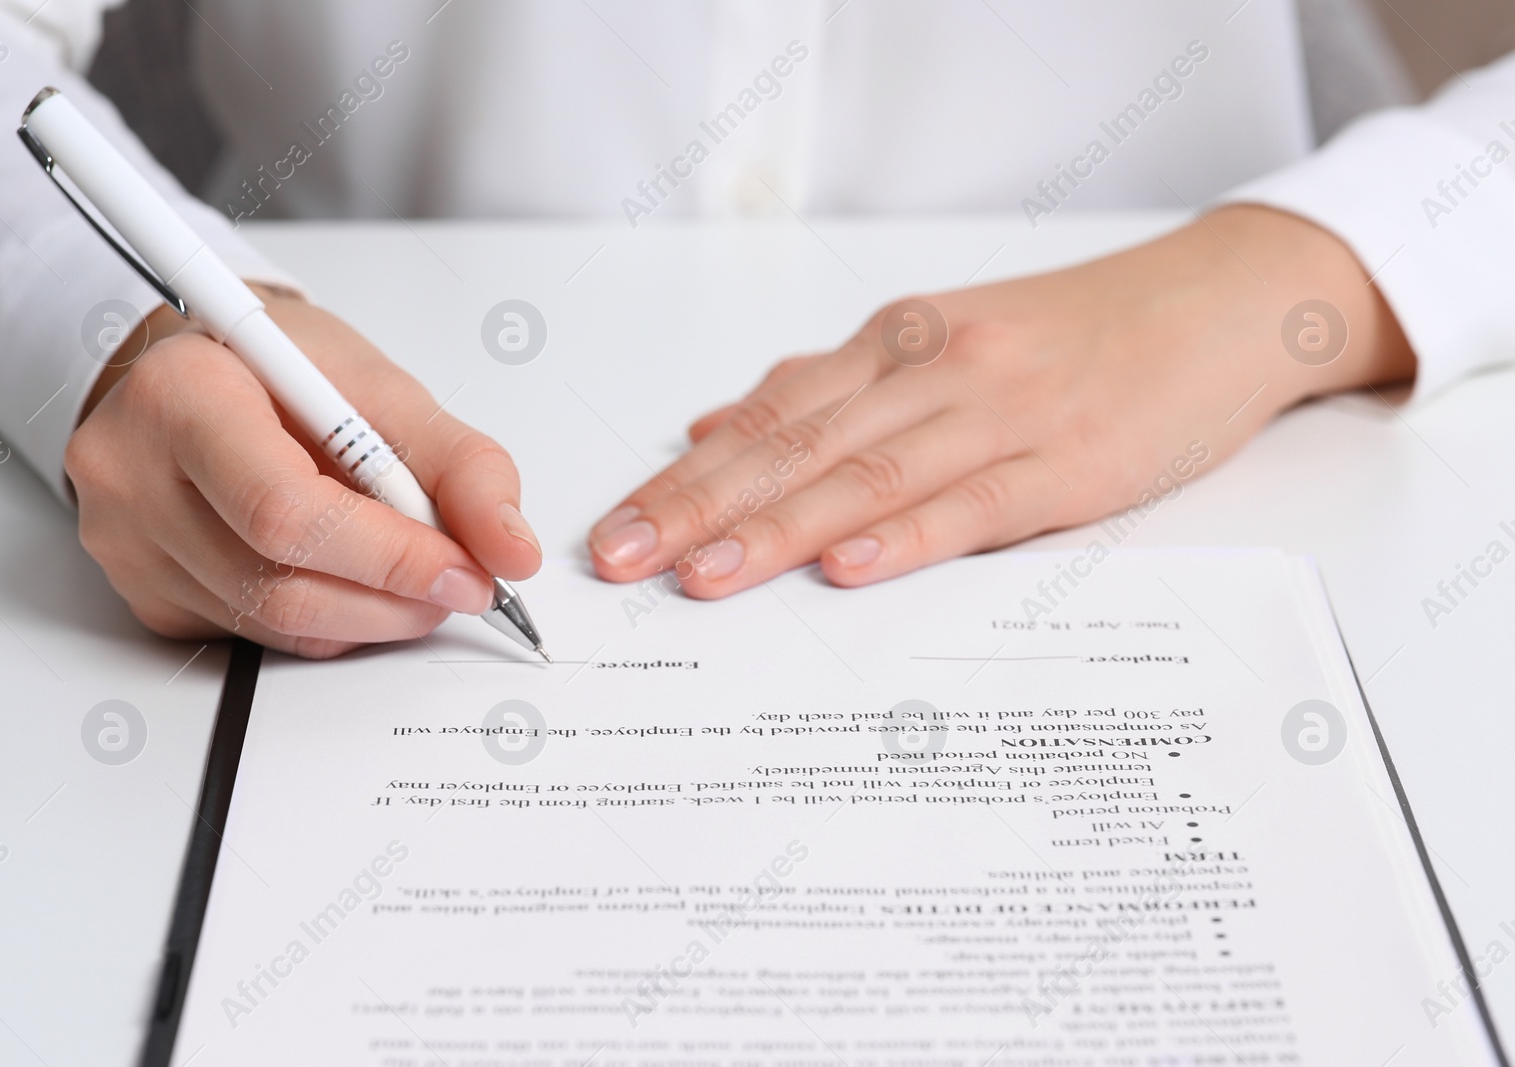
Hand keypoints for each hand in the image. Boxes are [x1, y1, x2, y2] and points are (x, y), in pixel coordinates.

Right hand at [67, 289, 540, 657]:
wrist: (200, 373)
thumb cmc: (280, 369)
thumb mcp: (379, 385)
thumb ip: (460, 464)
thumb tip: (510, 548)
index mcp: (183, 395)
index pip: (286, 510)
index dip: (389, 556)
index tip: (464, 570)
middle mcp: (132, 473)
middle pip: (279, 582)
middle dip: (394, 598)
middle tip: (459, 583)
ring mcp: (126, 543)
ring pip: (272, 624)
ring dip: (370, 617)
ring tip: (415, 578)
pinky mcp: (144, 594)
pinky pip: (254, 636)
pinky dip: (326, 622)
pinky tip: (349, 579)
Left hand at [588, 205, 1414, 595]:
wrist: (1218, 303)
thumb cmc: (1072, 335)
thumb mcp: (940, 343)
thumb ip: (828, 390)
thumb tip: (711, 427)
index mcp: (897, 343)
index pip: (769, 415)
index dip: (685, 476)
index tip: (616, 526)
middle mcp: (935, 369)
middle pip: (797, 446)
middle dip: (700, 507)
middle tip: (622, 559)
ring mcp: (1003, 414)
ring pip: (868, 473)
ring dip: (777, 528)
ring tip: (702, 576)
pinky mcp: (1071, 463)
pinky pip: (975, 501)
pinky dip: (907, 535)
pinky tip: (849, 566)